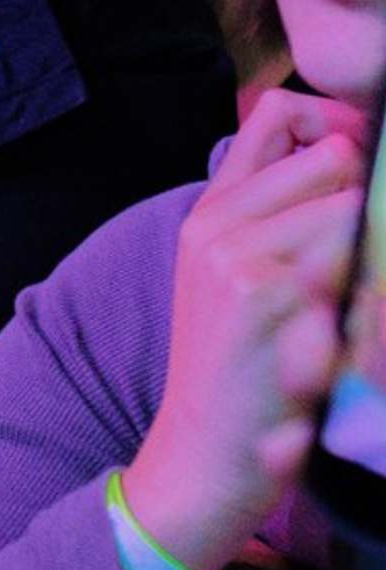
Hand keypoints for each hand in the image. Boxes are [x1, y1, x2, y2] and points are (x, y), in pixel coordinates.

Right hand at [121, 90, 367, 569]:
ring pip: (353, 212)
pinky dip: (363, 310)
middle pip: (335, 157)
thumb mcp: (234, 276)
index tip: (358, 175)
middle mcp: (217, 223)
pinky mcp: (269, 298)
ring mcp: (239, 258)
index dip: (339, 127)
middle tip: (351, 272)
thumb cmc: (239, 369)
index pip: (281, 113)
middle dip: (364, 205)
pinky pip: (358, 267)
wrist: (202, 456)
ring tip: (339, 317)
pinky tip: (333, 347)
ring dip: (368, 262)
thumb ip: (274, 209)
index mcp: (210, 210)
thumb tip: (347, 145)